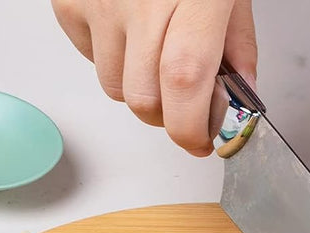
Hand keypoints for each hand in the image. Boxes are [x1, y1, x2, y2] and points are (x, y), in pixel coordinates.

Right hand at [52, 0, 257, 155]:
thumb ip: (238, 42)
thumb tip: (240, 96)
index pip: (184, 83)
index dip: (191, 127)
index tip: (202, 141)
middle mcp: (142, 0)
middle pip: (145, 100)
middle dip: (168, 116)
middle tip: (184, 102)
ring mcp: (100, 2)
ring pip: (115, 88)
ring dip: (138, 86)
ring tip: (153, 49)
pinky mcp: (69, 2)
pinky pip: (90, 59)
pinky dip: (110, 56)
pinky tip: (127, 25)